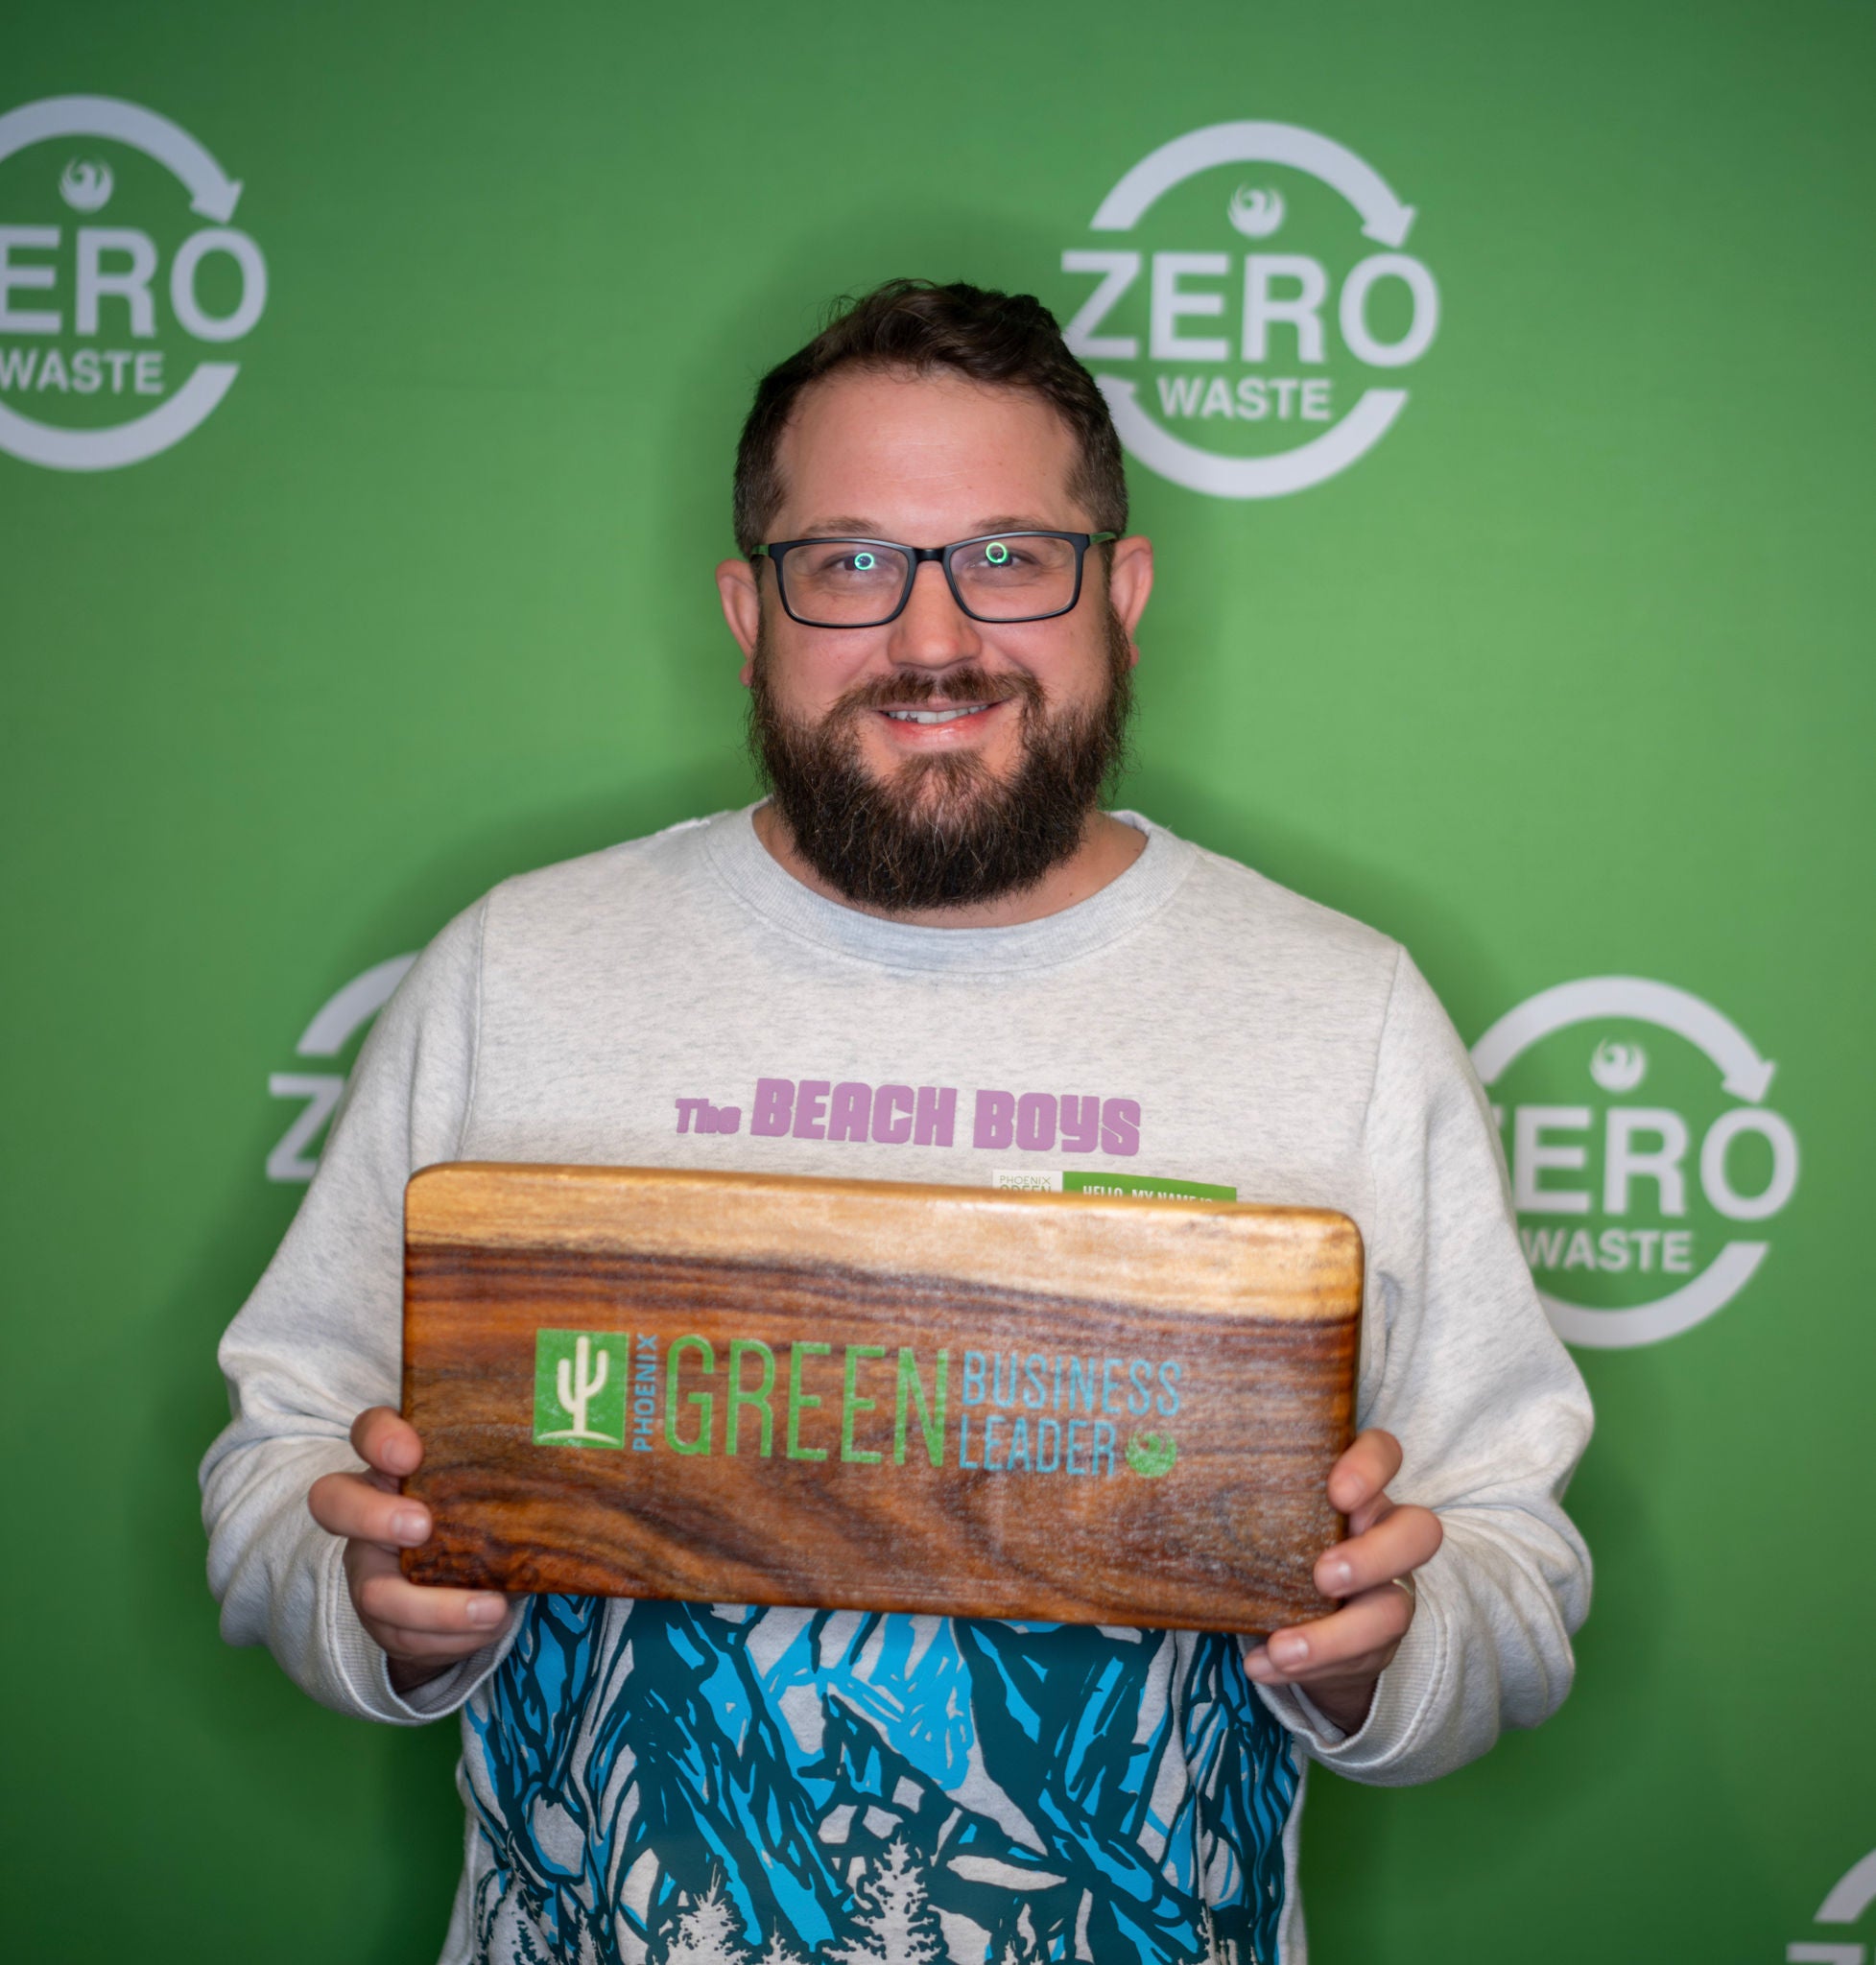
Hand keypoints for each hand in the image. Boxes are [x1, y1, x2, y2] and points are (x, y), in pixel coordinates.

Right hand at [306, 1406, 511, 1693]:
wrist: (468, 1572)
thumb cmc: (485, 1504)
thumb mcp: (494, 1477)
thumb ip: (516, 1458)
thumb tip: (590, 1435)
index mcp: (396, 1461)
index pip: (369, 1430)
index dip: (380, 1438)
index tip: (411, 1451)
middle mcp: (370, 1508)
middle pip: (333, 1502)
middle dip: (374, 1516)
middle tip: (423, 1526)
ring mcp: (371, 1564)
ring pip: (372, 1591)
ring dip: (434, 1607)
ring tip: (492, 1610)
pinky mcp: (384, 1616)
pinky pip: (402, 1635)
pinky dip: (450, 1637)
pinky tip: (490, 1627)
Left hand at [1243, 1428, 1440, 1734]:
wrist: (1303, 1612)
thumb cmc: (1277, 1540)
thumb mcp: (1267, 1512)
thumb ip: (1241, 1493)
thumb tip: (1152, 1464)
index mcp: (1357, 1488)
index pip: (1386, 1453)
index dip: (1372, 1467)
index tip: (1337, 1491)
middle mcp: (1384, 1534)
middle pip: (1418, 1533)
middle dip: (1374, 1556)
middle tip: (1323, 1576)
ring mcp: (1388, 1591)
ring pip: (1394, 1610)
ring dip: (1336, 1635)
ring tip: (1283, 1648)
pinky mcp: (1376, 1643)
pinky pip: (1355, 1661)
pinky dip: (1306, 1668)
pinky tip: (1261, 1666)